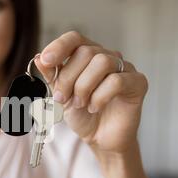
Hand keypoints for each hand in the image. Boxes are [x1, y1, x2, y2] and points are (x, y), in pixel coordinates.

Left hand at [35, 31, 148, 153]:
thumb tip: (39, 58)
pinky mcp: (138, 83)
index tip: (46, 60)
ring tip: (79, 103)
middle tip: (62, 98)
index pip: (74, 38)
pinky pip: (117, 81)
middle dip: (68, 77)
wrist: (100, 139)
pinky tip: (95, 107)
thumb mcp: (60, 95)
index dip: (59, 46)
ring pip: (102, 62)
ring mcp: (124, 68)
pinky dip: (100, 96)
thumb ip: (51, 76)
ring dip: (84, 86)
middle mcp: (107, 57)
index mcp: (87, 56)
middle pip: (86, 51)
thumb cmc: (83, 115)